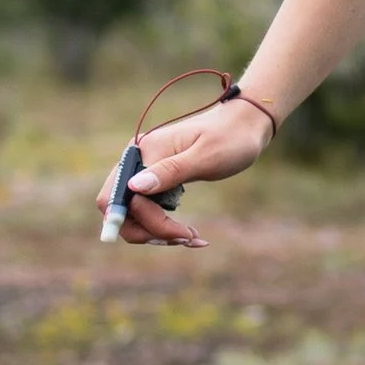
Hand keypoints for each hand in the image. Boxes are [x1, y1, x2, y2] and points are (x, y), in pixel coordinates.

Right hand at [93, 97, 272, 247]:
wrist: (245, 125)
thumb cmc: (231, 138)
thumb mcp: (206, 157)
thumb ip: (169, 172)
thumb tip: (134, 188)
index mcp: (144, 151)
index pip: (120, 197)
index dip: (142, 221)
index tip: (179, 233)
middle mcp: (138, 160)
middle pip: (120, 210)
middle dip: (148, 231)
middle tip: (186, 238)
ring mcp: (145, 170)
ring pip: (132, 215)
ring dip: (157, 233)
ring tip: (192, 237)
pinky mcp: (156, 179)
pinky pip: (147, 210)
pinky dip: (163, 226)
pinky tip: (190, 234)